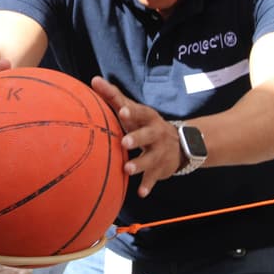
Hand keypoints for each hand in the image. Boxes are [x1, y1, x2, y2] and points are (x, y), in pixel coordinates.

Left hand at [91, 76, 181, 197]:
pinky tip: (141, 193)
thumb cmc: (144, 124)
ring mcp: (160, 151)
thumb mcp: (133, 110)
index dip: (132, 112)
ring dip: (139, 164)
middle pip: (148, 135)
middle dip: (137, 138)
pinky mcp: (161, 168)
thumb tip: (94, 80)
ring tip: (127, 169)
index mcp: (148, 117)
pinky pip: (154, 177)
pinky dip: (148, 185)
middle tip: (124, 143)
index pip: (140, 112)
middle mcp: (156, 133)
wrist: (180, 144)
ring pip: (150, 158)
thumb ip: (114, 96)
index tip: (123, 111)